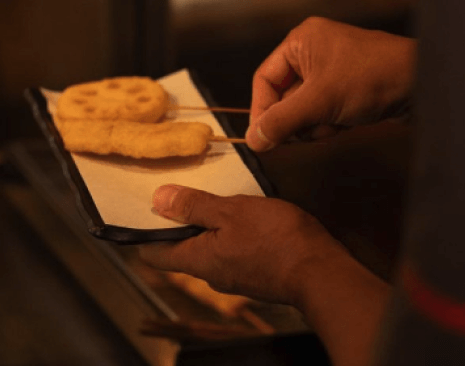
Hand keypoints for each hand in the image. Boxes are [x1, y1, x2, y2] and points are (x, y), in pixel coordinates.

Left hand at [138, 185, 345, 305]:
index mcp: (198, 260)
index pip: (154, 254)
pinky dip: (228, 231)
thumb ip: (194, 206)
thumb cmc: (275, 239)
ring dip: (207, 224)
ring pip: (208, 247)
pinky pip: (231, 250)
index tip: (144, 207)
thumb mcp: (231, 212)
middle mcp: (211, 274)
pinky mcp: (255, 272)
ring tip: (214, 195)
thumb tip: (157, 199)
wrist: (321, 272)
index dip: (143, 231)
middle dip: (178, 221)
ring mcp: (234, 275)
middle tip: (181, 190)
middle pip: (181, 249)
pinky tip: (242, 211)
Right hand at [246, 17, 415, 150]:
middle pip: (283, 97)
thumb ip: (281, 121)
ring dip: (313, 124)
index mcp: (301, 42)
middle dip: (294, 119)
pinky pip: (321, 111)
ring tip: (333, 123)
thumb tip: (253, 140)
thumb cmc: (372, 78)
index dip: (261, 110)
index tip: (263, 138)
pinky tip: (345, 123)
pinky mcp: (346, 88)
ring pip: (302, 109)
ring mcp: (331, 71)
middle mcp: (312, 52)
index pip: (265, 79)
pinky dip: (328, 123)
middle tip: (307, 130)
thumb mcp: (319, 102)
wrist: (424, 83)